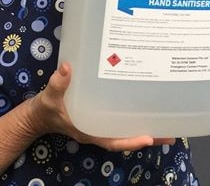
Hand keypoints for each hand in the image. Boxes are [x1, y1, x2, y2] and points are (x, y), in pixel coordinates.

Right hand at [27, 63, 174, 150]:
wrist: (38, 115)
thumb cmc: (45, 109)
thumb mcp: (49, 98)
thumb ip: (58, 84)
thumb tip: (67, 68)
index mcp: (88, 131)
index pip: (112, 141)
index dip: (130, 141)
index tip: (148, 138)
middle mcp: (98, 130)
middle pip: (126, 136)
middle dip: (148, 137)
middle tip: (171, 134)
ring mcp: (100, 124)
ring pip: (126, 128)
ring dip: (145, 127)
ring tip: (167, 123)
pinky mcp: (100, 115)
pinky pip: (119, 118)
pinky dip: (133, 116)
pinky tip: (145, 107)